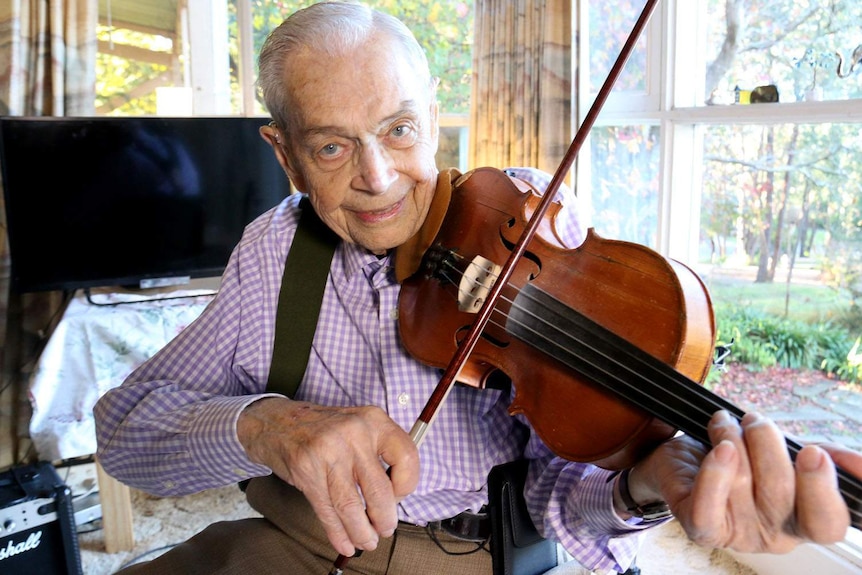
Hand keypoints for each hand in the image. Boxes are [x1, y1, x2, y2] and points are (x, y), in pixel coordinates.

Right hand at [237, 397, 419, 556]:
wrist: (278, 422)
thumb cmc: (325, 430)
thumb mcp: (358, 427)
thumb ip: (379, 454)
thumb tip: (395, 499)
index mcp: (374, 420)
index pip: (406, 457)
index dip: (407, 484)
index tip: (398, 497)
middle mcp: (354, 433)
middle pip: (379, 490)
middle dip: (385, 519)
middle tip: (384, 530)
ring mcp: (328, 451)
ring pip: (351, 506)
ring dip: (361, 532)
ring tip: (367, 542)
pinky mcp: (306, 470)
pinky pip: (327, 510)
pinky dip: (338, 533)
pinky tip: (345, 543)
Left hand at [633, 410, 855, 552]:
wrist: (682, 461)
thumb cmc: (741, 459)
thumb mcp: (786, 455)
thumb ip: (822, 457)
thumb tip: (855, 462)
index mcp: (804, 521)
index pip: (828, 523)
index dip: (824, 490)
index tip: (814, 451)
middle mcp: (775, 535)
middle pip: (781, 491)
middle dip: (766, 442)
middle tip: (754, 419)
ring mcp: (737, 535)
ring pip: (742, 484)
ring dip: (732, 440)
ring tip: (724, 423)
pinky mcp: (702, 527)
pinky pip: (708, 504)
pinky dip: (713, 471)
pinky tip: (717, 449)